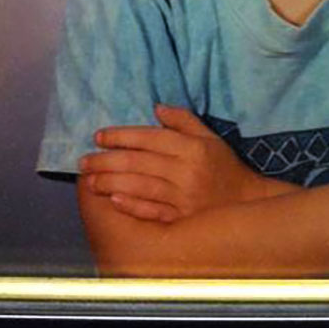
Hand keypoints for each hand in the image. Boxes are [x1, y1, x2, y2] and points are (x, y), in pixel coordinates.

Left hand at [78, 105, 267, 222]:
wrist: (244, 202)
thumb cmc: (223, 165)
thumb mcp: (209, 136)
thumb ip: (183, 120)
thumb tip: (155, 108)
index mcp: (192, 147)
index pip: (150, 137)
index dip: (121, 135)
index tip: (99, 136)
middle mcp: (186, 171)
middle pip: (139, 162)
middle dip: (107, 160)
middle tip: (84, 161)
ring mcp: (182, 197)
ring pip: (140, 186)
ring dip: (111, 182)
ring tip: (90, 180)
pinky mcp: (181, 219)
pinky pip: (151, 211)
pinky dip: (131, 205)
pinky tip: (113, 200)